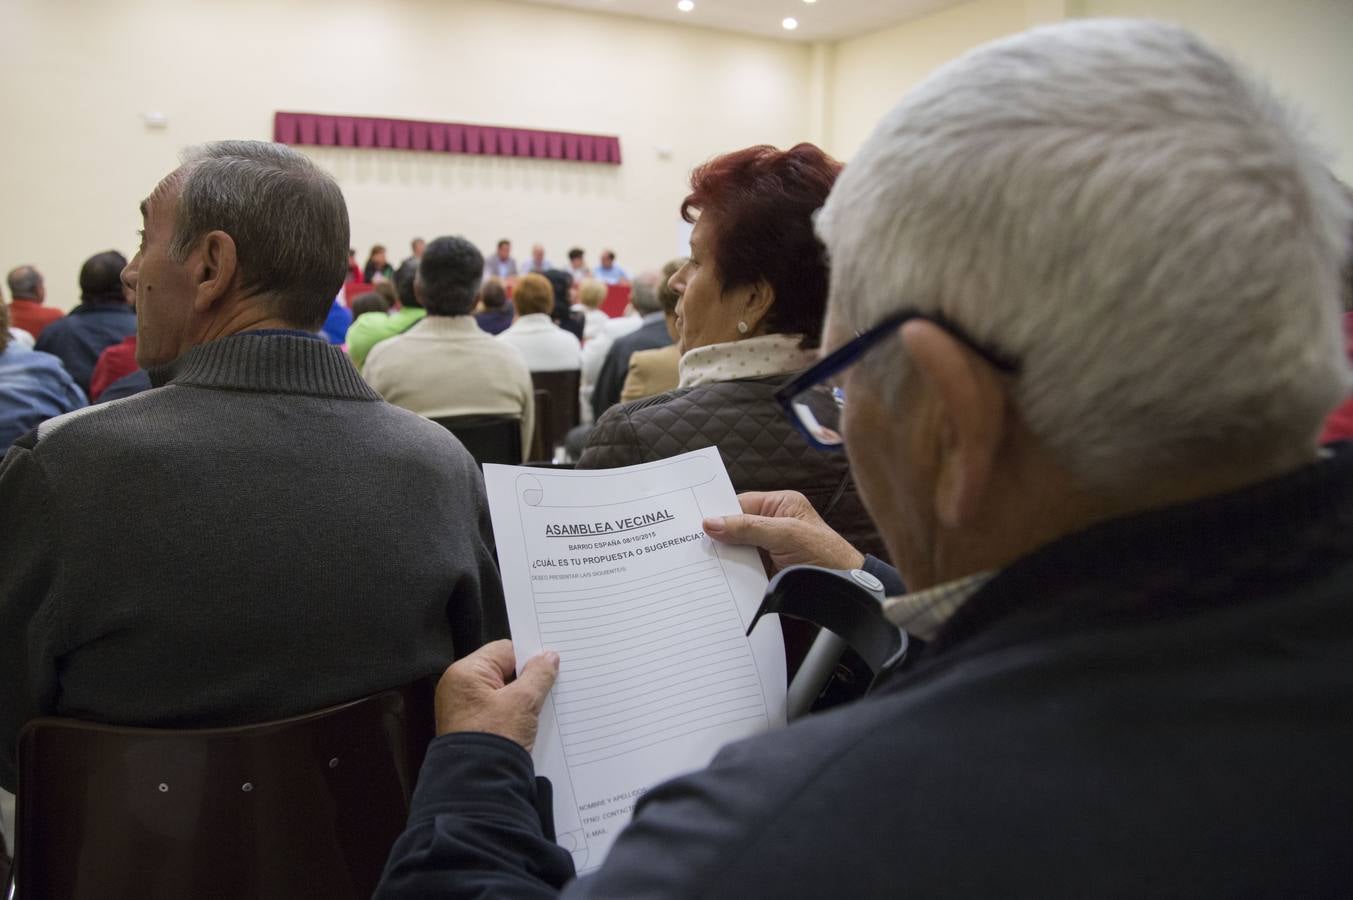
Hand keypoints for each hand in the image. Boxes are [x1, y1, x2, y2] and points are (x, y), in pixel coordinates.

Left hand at [434, 640, 559, 751]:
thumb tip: (548, 658)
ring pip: (502, 693)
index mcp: (464, 673)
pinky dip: (514, 714)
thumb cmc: (493, 740)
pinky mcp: (472, 728)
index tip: (550, 664)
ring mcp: (464, 710)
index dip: (529, 656)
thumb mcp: (523, 701)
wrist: (478, 787)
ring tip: (541, 707)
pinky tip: (530, 722)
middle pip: (502, 671)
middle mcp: (459, 689)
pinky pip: (497, 711)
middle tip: (549, 686)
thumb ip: (538, 674)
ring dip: (522, 698)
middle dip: (527, 679)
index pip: (504, 650)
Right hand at [702, 491, 865, 574]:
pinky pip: (742, 567)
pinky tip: (715, 576)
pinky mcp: (766, 569)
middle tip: (691, 542)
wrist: (844, 591)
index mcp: (780, 505)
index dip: (719, 512)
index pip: (741, 504)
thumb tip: (712, 522)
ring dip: (722, 556)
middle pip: (735, 526)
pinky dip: (730, 572)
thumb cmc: (826, 556)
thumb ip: (749, 527)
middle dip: (717, 536)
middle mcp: (773, 524)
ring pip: (736, 549)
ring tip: (698, 561)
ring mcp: (769, 548)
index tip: (695, 522)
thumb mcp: (785, 535)